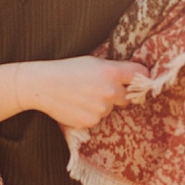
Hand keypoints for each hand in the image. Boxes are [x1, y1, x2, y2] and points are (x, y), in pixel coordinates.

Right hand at [18, 57, 147, 128]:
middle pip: (128, 97)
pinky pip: (98, 119)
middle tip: (100, 88)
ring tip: (82, 96)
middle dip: (119, 94)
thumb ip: (115, 69)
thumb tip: (135, 77)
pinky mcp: (91, 121)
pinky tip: (77, 105)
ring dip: (102, 105)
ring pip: (110, 109)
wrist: (42, 86)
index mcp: (112, 72)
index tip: (141, 80)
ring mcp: (102, 108)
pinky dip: (91, 114)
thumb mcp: (93, 62)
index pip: (141, 75)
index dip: (142, 77)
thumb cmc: (67, 70)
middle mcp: (110, 91)